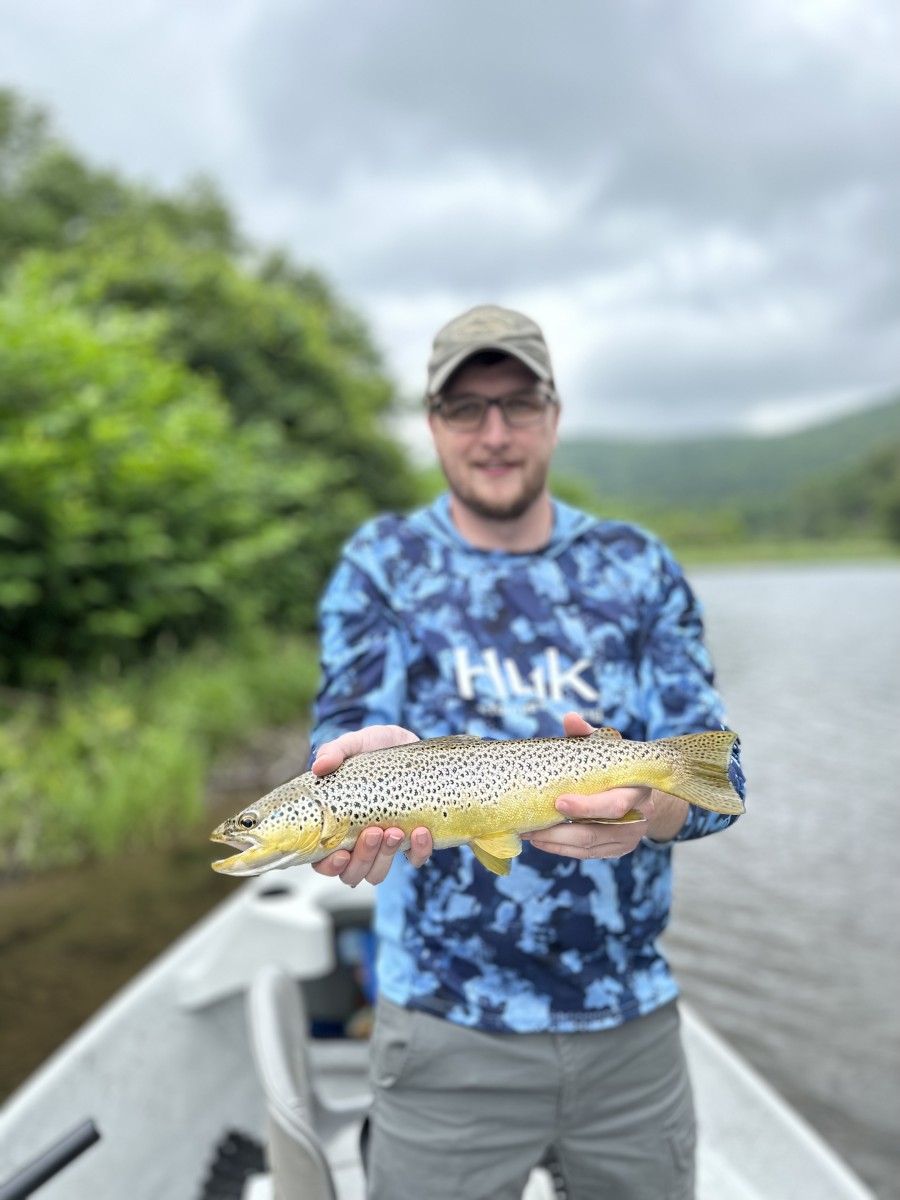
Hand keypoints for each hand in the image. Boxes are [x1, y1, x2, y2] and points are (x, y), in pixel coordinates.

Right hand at [310, 725, 433, 885]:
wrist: (410, 743)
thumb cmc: (374, 748)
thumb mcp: (354, 744)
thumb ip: (335, 751)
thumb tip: (319, 766)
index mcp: (336, 825)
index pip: (323, 861)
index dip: (330, 866)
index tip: (341, 853)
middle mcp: (357, 840)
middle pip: (352, 872)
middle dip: (363, 858)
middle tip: (374, 831)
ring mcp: (384, 843)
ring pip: (378, 872)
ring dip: (385, 858)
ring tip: (395, 831)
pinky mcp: (412, 840)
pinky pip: (415, 859)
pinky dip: (418, 851)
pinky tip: (421, 831)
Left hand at [522, 712, 654, 860]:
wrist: (644, 792)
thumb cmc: (619, 766)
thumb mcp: (608, 748)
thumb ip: (588, 735)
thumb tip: (570, 718)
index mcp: (636, 789)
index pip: (614, 805)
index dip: (586, 806)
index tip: (559, 801)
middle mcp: (637, 817)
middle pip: (596, 832)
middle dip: (561, 831)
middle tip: (531, 825)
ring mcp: (628, 837)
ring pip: (588, 847)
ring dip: (555, 843)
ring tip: (528, 833)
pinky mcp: (618, 849)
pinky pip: (587, 854)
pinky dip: (562, 849)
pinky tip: (541, 841)